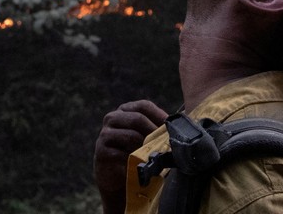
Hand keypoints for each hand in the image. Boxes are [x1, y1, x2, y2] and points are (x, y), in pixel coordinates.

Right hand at [94, 99, 168, 213]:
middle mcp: (112, 118)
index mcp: (125, 110)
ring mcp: (105, 134)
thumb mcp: (145, 136)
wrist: (115, 175)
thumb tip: (181, 125)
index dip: (159, 115)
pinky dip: (135, 160)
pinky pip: (122, 154)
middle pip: (137, 118)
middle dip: (154, 131)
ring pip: (131, 135)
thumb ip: (156, 128)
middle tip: (165, 143)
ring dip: (146, 146)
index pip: (143, 105)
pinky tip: (141, 165)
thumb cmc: (134, 151)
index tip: (170, 127)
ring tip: (155, 154)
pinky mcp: (101, 152)